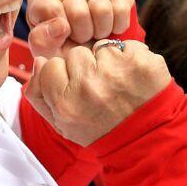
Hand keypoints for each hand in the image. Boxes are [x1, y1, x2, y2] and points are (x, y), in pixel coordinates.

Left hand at [24, 0, 133, 56]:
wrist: (88, 51)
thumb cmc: (63, 49)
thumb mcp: (46, 51)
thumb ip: (42, 40)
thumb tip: (62, 25)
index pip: (52, 8)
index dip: (62, 31)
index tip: (64, 38)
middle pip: (79, 11)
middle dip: (83, 33)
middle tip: (82, 38)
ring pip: (102, 8)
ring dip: (101, 30)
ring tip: (95, 33)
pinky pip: (121, 7)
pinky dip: (118, 25)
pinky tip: (110, 27)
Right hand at [25, 41, 171, 146]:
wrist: (147, 140)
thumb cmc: (101, 129)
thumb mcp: (62, 123)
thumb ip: (39, 93)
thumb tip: (39, 61)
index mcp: (66, 103)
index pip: (50, 65)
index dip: (64, 75)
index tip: (77, 90)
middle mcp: (89, 86)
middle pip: (76, 53)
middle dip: (86, 66)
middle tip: (100, 89)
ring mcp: (117, 72)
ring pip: (102, 47)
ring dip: (109, 61)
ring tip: (118, 85)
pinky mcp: (142, 62)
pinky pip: (129, 45)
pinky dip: (131, 58)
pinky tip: (135, 79)